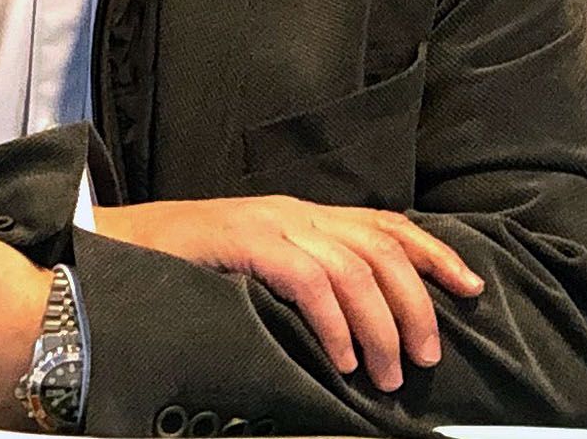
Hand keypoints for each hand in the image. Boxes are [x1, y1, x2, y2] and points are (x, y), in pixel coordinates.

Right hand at [95, 195, 483, 391]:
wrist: (116, 248)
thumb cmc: (182, 269)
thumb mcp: (255, 270)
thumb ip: (301, 281)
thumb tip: (355, 327)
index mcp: (302, 215)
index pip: (385, 225)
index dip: (435, 253)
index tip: (470, 288)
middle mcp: (295, 212)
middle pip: (381, 248)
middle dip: (416, 304)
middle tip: (427, 358)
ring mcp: (271, 224)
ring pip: (354, 267)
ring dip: (381, 325)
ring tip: (388, 374)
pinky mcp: (246, 241)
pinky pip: (309, 281)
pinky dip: (334, 323)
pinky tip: (341, 359)